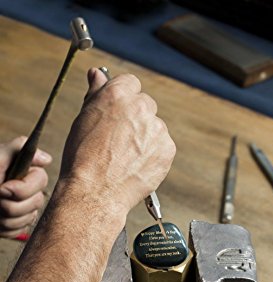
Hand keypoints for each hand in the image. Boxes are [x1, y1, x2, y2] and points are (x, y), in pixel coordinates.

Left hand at [0, 137, 50, 238]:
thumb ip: (18, 149)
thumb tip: (46, 158)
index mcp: (27, 171)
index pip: (41, 180)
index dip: (23, 189)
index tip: (2, 188)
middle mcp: (30, 190)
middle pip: (36, 203)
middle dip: (10, 205)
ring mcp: (25, 208)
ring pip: (26, 219)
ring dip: (4, 217)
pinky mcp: (18, 224)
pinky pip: (19, 230)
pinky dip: (3, 227)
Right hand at [61, 68, 175, 215]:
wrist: (95, 192)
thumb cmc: (83, 159)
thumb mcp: (83, 119)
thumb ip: (96, 93)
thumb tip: (97, 74)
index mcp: (118, 95)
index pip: (130, 83)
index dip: (123, 99)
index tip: (117, 113)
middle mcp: (140, 108)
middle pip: (145, 104)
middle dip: (135, 118)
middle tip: (119, 140)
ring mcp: (157, 129)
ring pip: (154, 127)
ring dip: (145, 137)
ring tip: (125, 157)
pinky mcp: (167, 150)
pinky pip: (163, 146)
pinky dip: (153, 154)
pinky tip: (135, 165)